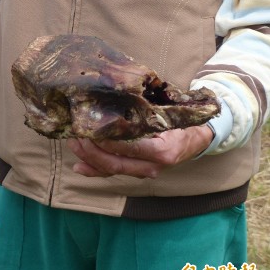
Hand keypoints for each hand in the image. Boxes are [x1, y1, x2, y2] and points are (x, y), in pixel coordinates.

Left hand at [67, 125, 213, 178]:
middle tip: (76, 136)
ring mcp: (144, 171)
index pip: (128, 147)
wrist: (196, 139)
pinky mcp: (137, 172)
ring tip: (73, 144)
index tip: (90, 128)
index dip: (106, 140)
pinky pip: (113, 173)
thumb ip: (146, 111)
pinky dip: (94, 170)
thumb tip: (120, 95)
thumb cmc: (179, 121)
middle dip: (91, 151)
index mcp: (162, 150)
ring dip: (89, 158)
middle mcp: (152, 166)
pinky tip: (78, 166)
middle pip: (115, 163)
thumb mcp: (168, 113)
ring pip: (111, 170)